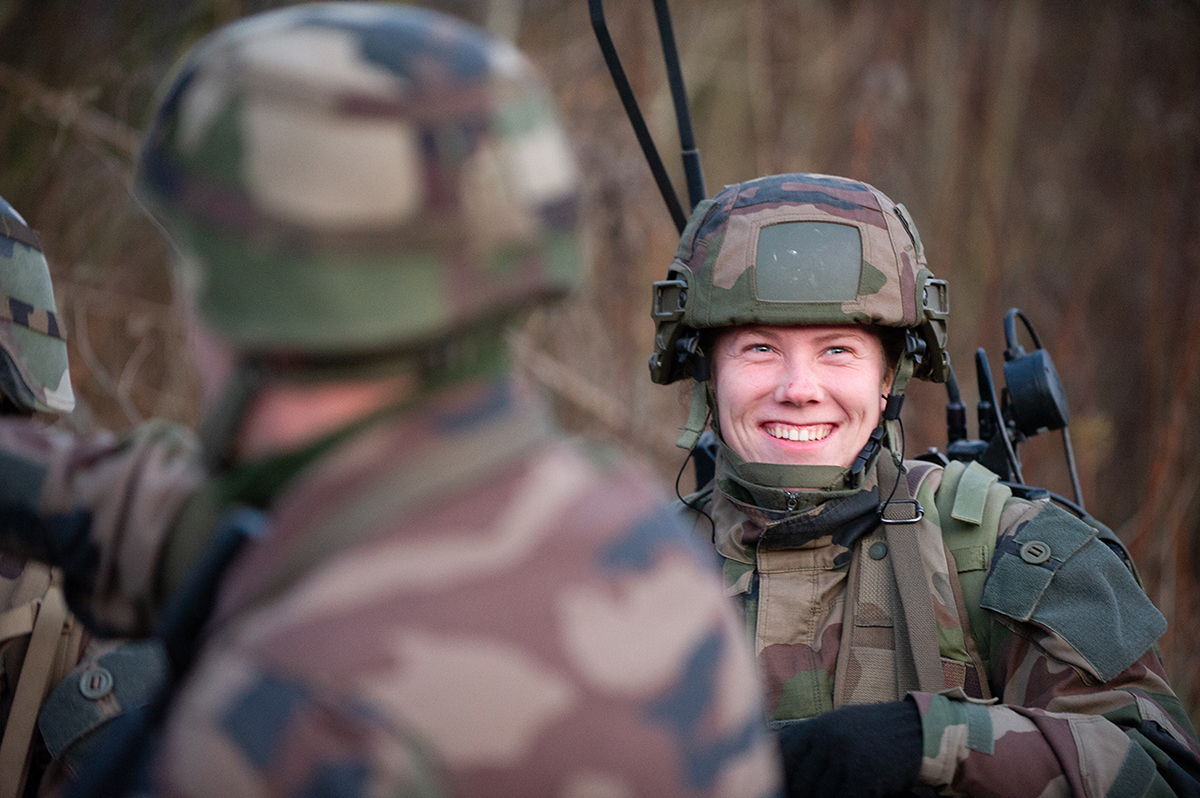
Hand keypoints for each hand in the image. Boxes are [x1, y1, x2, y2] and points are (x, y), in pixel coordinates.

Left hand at [777, 699, 922, 797]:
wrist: (918, 731)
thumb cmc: (876, 732)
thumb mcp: (839, 724)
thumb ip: (811, 739)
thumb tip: (777, 753)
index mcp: (817, 726)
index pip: (782, 755)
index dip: (780, 776)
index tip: (782, 787)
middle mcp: (826, 738)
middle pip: (798, 781)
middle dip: (802, 795)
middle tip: (807, 797)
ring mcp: (844, 757)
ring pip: (818, 795)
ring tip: (837, 792)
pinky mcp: (862, 776)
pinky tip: (853, 796)